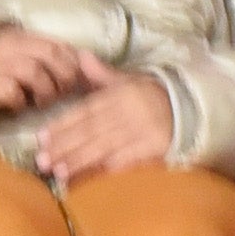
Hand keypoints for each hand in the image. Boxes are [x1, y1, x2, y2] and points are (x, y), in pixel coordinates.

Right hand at [0, 23, 104, 114]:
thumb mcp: (21, 54)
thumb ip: (47, 56)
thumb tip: (82, 64)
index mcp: (25, 38)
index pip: (61, 45)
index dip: (75, 63)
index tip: (79, 79)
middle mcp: (12, 46)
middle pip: (52, 54)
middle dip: (65, 76)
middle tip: (63, 91)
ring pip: (34, 71)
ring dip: (46, 91)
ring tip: (42, 101)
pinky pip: (12, 91)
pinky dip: (20, 101)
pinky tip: (19, 105)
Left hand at [25, 70, 180, 181]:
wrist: (192, 108)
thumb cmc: (153, 95)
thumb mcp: (129, 81)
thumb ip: (102, 74)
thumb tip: (80, 56)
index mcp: (119, 95)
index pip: (85, 111)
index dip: (62, 125)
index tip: (41, 138)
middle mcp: (128, 111)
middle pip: (91, 131)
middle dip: (64, 147)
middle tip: (42, 161)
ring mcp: (142, 131)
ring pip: (105, 147)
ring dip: (80, 161)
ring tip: (58, 172)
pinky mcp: (156, 148)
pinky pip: (128, 160)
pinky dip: (108, 170)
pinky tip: (90, 179)